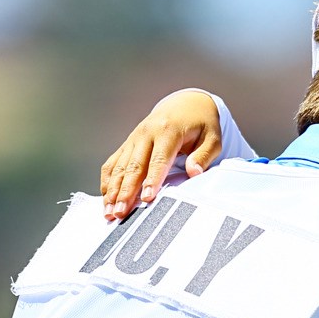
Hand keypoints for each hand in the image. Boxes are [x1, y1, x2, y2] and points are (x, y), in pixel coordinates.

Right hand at [100, 90, 224, 220]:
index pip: (158, 159)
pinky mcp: (128, 143)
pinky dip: (108, 180)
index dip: (152, 180)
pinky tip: (106, 198)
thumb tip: (194, 172)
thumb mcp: (212, 138)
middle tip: (121, 213)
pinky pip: (113, 162)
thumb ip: (204, 156)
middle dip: (126, 191)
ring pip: (120, 166)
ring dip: (113, 190)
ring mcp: (134, 138)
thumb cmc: (201, 124)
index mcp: (168, 131)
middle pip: (134, 166)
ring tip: (109, 212)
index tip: (147, 198)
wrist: (186, 104)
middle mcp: (146, 133)